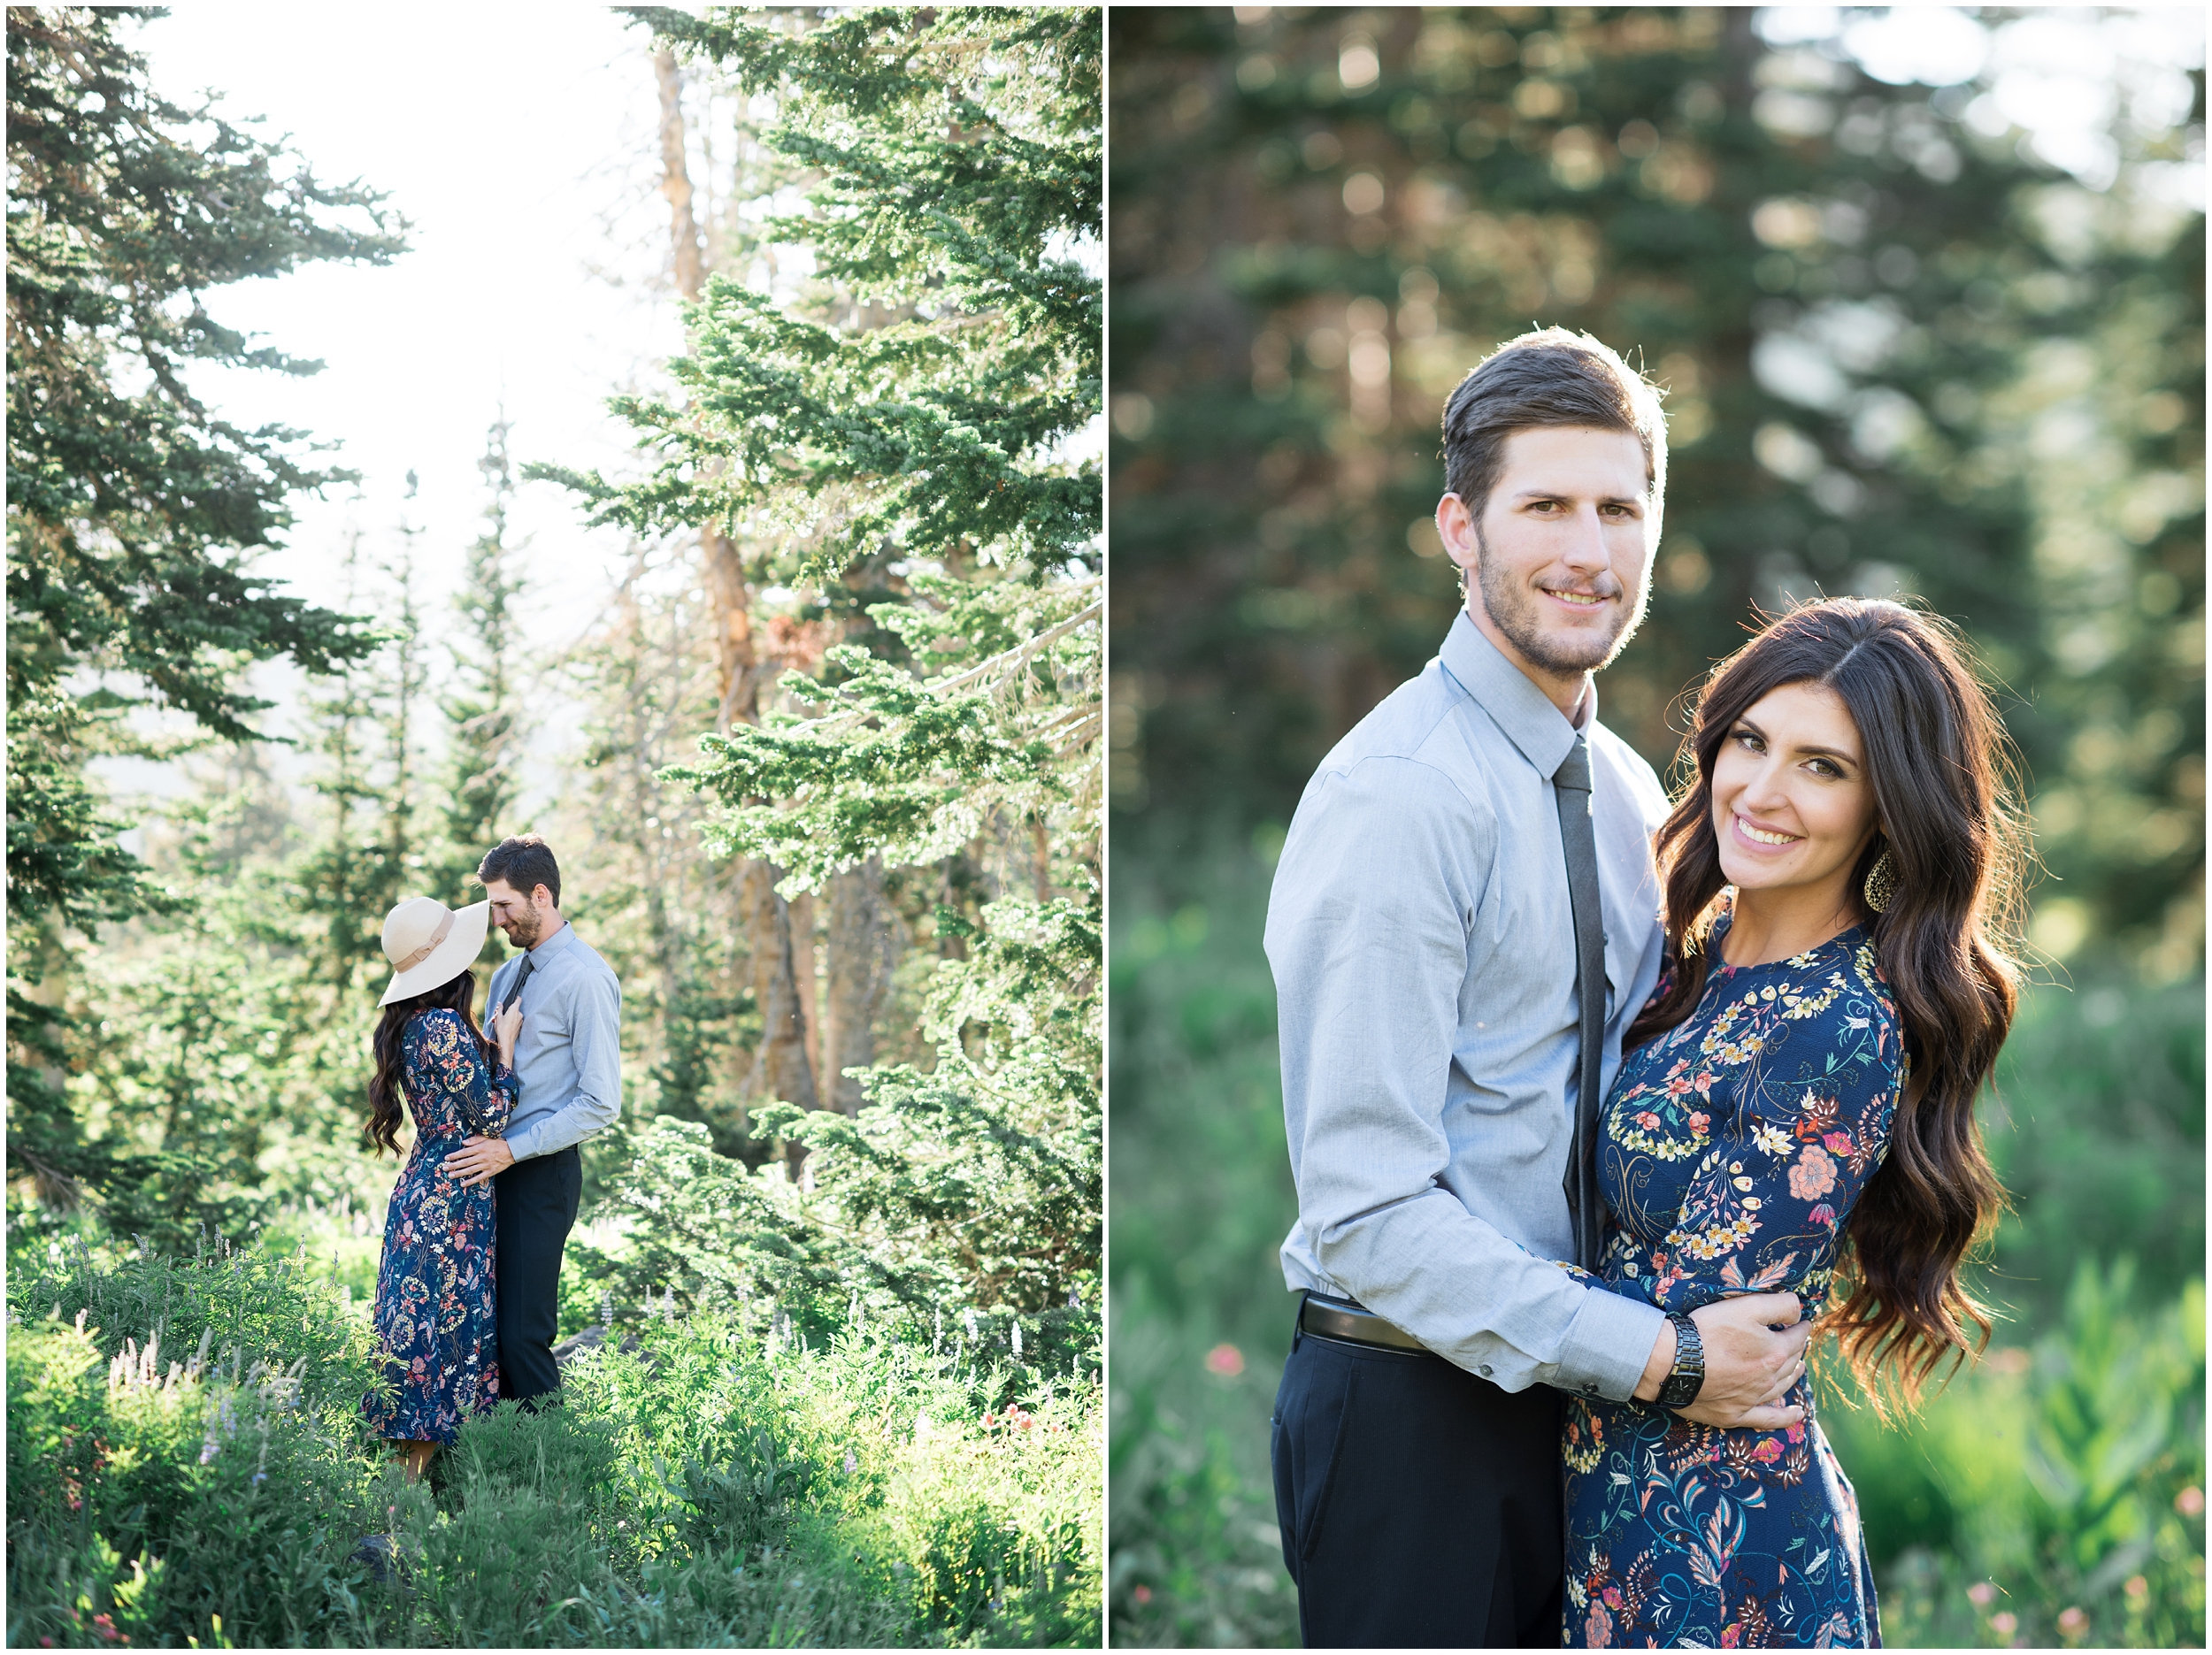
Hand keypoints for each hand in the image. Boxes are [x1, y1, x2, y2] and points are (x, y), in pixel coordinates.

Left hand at [447, 1135, 514, 1188]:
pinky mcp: (490, 1172)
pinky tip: (463, 1183)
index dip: (454, 1155)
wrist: (512, 1151)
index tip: (446, 1158)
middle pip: (465, 1162)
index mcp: (480, 1148)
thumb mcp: (487, 1138)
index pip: (464, 1152)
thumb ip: (475, 1139)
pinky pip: (479, 1177)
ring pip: (470, 1170)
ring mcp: (485, 1165)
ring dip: (459, 1173)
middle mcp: (481, 1157)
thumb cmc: (499, 1143)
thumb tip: (464, 1142)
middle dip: (453, 1165)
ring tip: (450, 1175)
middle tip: (444, 1168)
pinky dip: (470, 1181)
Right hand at [491, 1000, 521, 1064]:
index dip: (517, 998)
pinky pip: (515, 1021)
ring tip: (498, 1022)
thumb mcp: (498, 1017)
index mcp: (514, 1009)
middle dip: (506, 1011)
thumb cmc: (502, 1028)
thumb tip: (499, 1003)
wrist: (507, 1040)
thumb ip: (499, 1009)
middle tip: (497, 1015)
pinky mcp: (520, 1026)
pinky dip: (510, 1021)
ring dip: (507, 1017)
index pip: (519, 1000)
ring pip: (514, 1015)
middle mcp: (519, 1014)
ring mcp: (521, 1020)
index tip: (515, 997)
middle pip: (513, 1009)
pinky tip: (503, 1026)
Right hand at [1633, 1292, 1810, 1429]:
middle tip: (1798, 1341)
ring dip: (1794, 1375)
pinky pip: (1768, 1418)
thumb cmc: (1707, 1330)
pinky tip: (1797, 1415)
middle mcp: (1768, 1377)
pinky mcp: (1736, 1413)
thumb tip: (1798, 1314)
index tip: (1803, 1322)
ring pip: (1783, 1386)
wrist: (1674, 1362)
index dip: (1801, 1327)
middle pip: (1791, 1361)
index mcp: (1774, 1352)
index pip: (1796, 1337)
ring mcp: (1753, 1397)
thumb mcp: (1745, 1307)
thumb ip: (1779, 1306)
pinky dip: (1786, 1417)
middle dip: (1797, 1349)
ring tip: (1799, 1367)